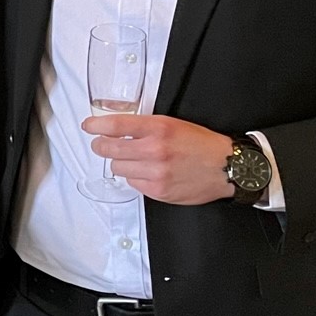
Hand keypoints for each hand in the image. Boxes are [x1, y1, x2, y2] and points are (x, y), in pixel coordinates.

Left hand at [82, 114, 234, 204]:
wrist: (227, 167)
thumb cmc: (201, 144)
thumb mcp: (174, 124)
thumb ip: (145, 126)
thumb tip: (117, 129)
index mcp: (159, 128)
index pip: (116, 125)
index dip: (96, 125)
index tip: (88, 127)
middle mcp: (155, 150)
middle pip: (110, 148)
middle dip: (101, 146)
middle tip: (101, 145)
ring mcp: (156, 172)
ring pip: (118, 167)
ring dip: (122, 163)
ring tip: (136, 160)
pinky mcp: (158, 190)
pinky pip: (132, 183)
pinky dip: (136, 178)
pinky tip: (148, 173)